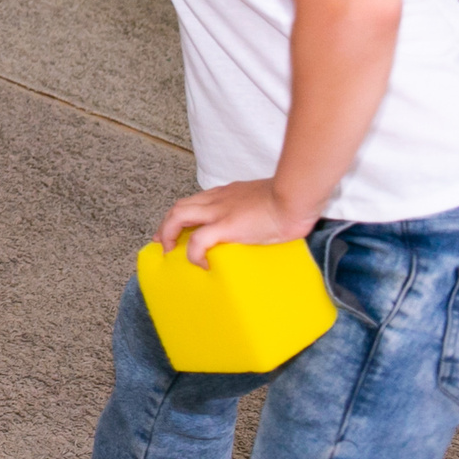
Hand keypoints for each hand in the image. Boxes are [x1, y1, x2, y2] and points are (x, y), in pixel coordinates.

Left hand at [157, 178, 314, 266]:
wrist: (296, 197)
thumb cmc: (290, 200)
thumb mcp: (265, 200)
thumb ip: (255, 208)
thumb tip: (260, 222)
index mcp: (226, 193)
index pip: (195, 201)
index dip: (181, 215)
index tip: (175, 228)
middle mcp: (217, 199)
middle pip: (179, 207)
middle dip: (166, 225)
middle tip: (162, 242)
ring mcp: (219, 211)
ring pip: (179, 216)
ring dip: (169, 234)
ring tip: (171, 252)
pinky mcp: (226, 226)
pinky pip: (199, 240)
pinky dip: (194, 253)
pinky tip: (201, 264)